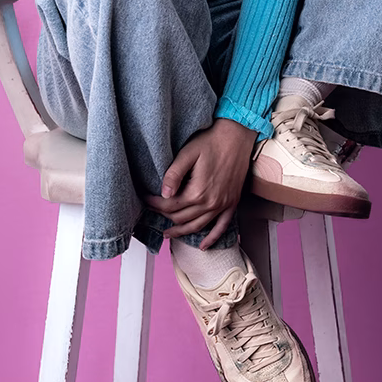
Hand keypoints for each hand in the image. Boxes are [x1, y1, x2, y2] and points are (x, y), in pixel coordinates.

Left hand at [144, 118, 257, 248]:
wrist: (237, 135)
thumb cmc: (211, 141)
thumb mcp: (188, 154)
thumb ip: (174, 174)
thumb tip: (163, 194)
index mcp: (198, 192)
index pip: (169, 206)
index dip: (154, 204)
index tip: (144, 198)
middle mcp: (211, 203)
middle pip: (181, 217)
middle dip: (163, 215)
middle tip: (152, 211)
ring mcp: (223, 205)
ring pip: (198, 226)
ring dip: (181, 232)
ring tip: (168, 233)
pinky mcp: (232, 203)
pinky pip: (222, 227)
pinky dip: (212, 238)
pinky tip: (203, 246)